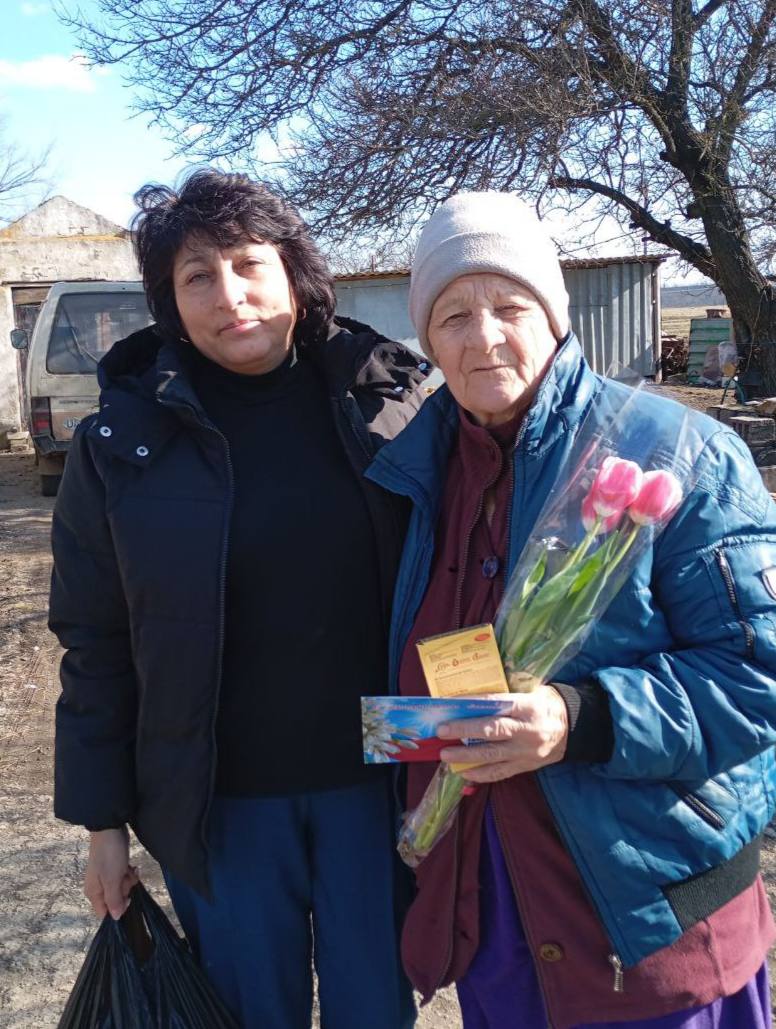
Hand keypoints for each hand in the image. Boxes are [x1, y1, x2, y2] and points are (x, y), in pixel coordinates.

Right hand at [84, 826, 138, 919]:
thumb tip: (115, 919)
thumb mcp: (112, 879)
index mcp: (94, 893)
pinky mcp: (114, 868)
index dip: (118, 909)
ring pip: (122, 888)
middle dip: (125, 889)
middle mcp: (98, 887)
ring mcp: (106, 877)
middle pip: (116, 900)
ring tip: (128, 868)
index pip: (105, 913)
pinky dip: (129, 872)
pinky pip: (124, 877)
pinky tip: (131, 865)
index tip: (128, 899)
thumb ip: (114, 900)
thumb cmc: (109, 855)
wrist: (109, 828)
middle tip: (126, 877)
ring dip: (129, 879)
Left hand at [438, 686, 568, 782]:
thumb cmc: (546, 704)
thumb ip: (508, 691)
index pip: (495, 704)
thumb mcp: (533, 689)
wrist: (573, 728)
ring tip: (445, 755)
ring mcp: (526, 752)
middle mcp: (527, 730)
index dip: (472, 705)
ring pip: (492, 756)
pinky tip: (463, 773)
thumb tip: (474, 689)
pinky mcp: (525, 766)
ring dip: (466, 756)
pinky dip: (480, 774)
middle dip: (463, 731)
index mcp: (528, 706)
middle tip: (441, 731)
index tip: (451, 706)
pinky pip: (500, 773)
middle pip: (491, 731)